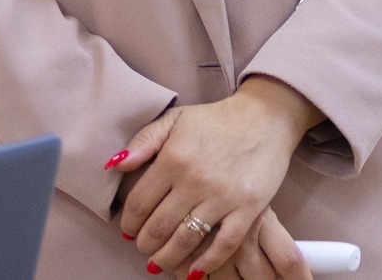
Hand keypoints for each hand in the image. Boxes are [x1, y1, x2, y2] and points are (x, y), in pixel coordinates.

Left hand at [114, 77, 321, 276]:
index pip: (139, 203)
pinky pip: (223, 245)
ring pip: (185, 241)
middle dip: (145, 244)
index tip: (129, 229)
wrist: (266, 117)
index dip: (129, 222)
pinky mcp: (247, 208)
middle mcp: (194, 180)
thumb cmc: (217, 120)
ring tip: (160, 261)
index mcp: (174, 158)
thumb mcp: (176, 119)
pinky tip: (194, 270)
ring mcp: (222, 196)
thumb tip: (116, 165)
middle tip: (144, 247)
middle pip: (158, 227)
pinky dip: (206, 262)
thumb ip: (144, 141)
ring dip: (167, 258)